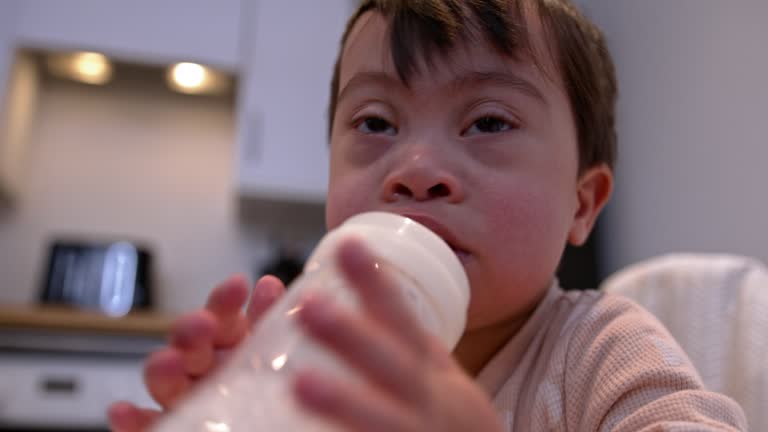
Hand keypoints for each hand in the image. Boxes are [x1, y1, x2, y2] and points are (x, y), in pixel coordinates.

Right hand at [108, 274, 284, 431]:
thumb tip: (269, 284)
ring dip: (162, 368)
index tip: (237, 284)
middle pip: (190, 344)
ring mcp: (185, 400)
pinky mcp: (171, 427)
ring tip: (170, 361)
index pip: (222, 316)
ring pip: (165, 382)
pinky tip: (124, 411)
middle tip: (203, 324)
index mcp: (231, 345)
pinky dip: (132, 420)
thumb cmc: (270, 387)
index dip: (225, 300)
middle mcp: (204, 369)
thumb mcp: (276, 352)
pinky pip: (148, 426)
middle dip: (192, 330)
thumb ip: (269, 322)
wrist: (272, 429)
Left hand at [294, 238, 503, 431]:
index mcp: (431, 375)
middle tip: (310, 305)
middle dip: (352, 337)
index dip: (375, 284)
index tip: (346, 244)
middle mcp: (428, 405)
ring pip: (381, 421)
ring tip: (301, 384)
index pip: (403, 322)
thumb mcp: (444, 383)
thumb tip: (377, 296)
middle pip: (391, 367)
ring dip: (343, 401)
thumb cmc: (456, 427)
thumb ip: (413, 349)